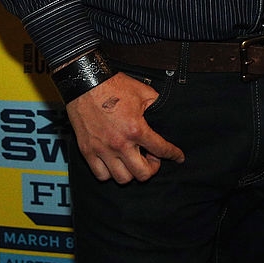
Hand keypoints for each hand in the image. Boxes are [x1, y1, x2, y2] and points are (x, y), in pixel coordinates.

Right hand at [66, 72, 184, 183]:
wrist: (85, 83)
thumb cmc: (113, 86)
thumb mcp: (143, 92)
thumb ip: (156, 105)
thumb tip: (165, 115)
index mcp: (136, 128)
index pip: (161, 149)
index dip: (173, 155)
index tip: (178, 157)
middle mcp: (120, 143)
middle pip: (142, 174)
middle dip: (152, 168)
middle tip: (152, 158)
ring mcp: (102, 150)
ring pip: (122, 179)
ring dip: (132, 172)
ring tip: (133, 160)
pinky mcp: (88, 151)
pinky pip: (101, 175)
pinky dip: (111, 173)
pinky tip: (116, 163)